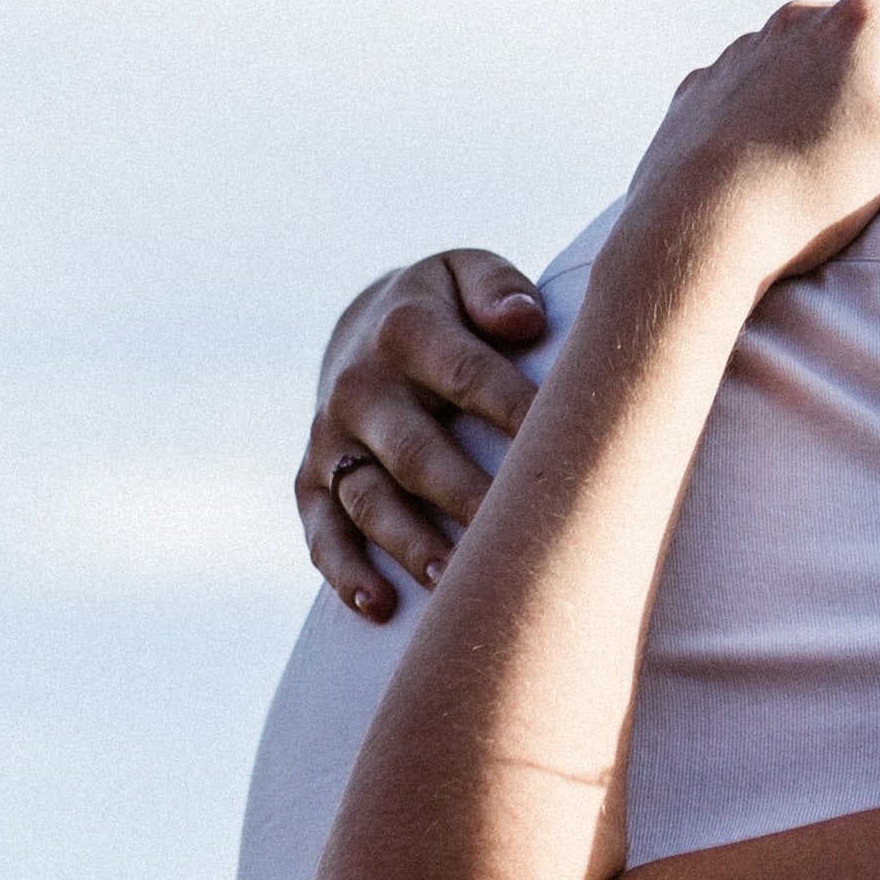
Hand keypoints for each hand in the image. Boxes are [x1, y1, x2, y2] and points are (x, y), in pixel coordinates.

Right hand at [299, 249, 548, 619]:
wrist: (362, 325)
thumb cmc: (446, 309)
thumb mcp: (466, 273)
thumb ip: (496, 288)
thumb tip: (524, 320)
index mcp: (407, 330)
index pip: (470, 375)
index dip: (519, 413)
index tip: (568, 452)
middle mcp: (361, 387)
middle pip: (418, 451)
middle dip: (467, 496)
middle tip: (519, 537)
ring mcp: (331, 438)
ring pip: (369, 499)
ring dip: (409, 543)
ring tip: (452, 581)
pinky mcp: (311, 481)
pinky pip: (322, 531)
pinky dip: (344, 571)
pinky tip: (379, 606)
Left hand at [617, 0, 879, 291]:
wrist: (694, 230)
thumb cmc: (818, 188)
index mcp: (869, 18)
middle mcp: (805, 15)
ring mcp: (750, 46)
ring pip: (826, 57)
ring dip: (850, 91)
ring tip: (847, 159)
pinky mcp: (709, 85)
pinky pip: (768, 85)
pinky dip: (790, 110)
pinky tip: (785, 159)